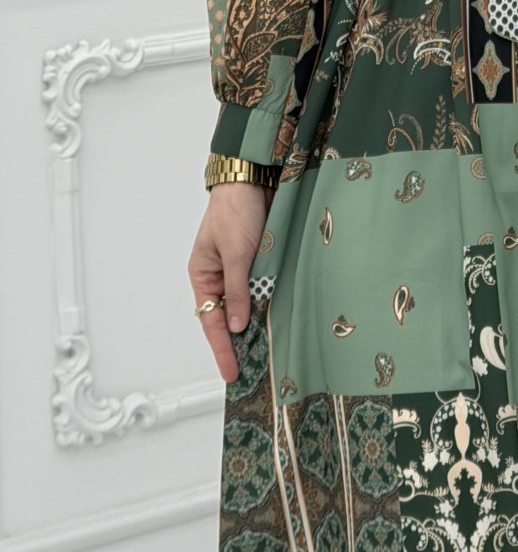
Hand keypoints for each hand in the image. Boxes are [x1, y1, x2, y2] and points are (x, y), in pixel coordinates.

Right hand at [188, 184, 270, 381]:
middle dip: (239, 343)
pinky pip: (264, 289)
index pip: (212, 321)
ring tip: (269, 353)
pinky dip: (269, 304)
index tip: (231, 373)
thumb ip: (238, 289)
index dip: (222, 349)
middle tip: (253, 372)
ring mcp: (243, 269)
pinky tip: (280, 320)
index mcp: (204, 275)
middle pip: (229, 317)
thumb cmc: (235, 211)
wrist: (254, 177)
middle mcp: (221, 276)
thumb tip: (236, 325)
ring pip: (249, 305)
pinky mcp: (262, 261)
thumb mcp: (235, 252)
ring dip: (257, 324)